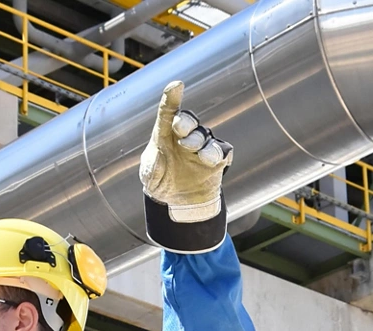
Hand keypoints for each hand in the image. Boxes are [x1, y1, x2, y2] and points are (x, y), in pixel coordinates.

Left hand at [139, 81, 234, 250]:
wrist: (176, 204)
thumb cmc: (160, 180)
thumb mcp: (150, 169)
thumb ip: (155, 153)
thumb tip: (163, 145)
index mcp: (166, 134)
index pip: (169, 112)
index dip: (172, 97)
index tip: (176, 85)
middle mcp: (185, 136)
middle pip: (190, 120)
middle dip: (186, 122)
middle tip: (180, 130)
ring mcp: (202, 148)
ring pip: (205, 135)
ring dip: (199, 142)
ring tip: (192, 151)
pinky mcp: (217, 161)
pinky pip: (222, 150)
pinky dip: (217, 153)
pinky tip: (209, 160)